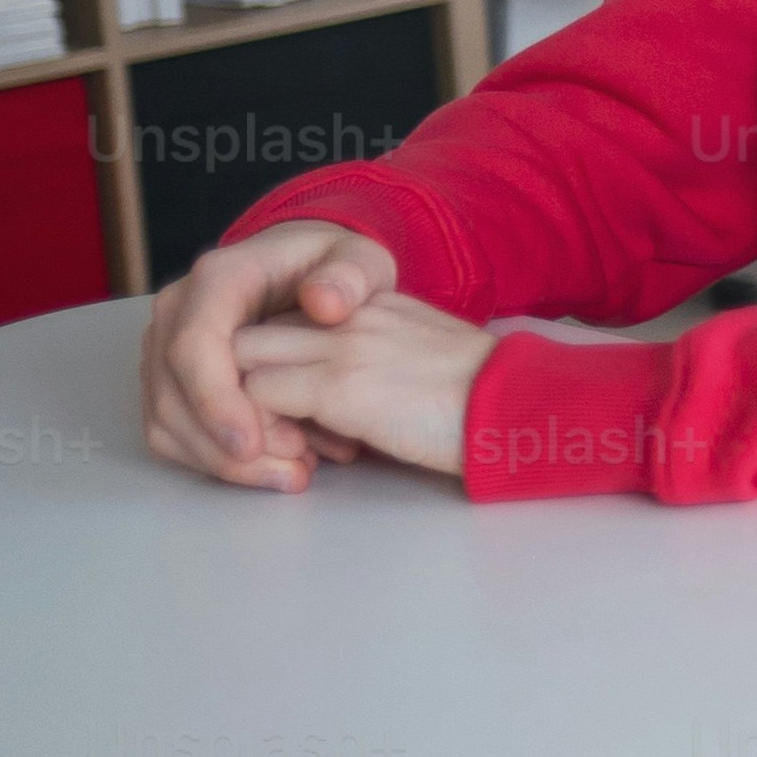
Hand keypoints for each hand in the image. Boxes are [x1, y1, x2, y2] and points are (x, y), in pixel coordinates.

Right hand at [141, 217, 410, 490]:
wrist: (309, 270)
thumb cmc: (333, 269)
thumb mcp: (359, 261)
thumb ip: (349, 276)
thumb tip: (323, 301)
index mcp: (218, 279)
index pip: (194, 344)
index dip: (216, 401)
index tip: (252, 444)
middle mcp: (178, 311)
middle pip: (173, 392)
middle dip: (223, 444)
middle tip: (289, 471)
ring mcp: (166, 346)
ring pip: (166, 419)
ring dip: (221, 460)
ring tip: (290, 474)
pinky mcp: (170, 378)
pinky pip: (171, 430)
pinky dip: (214, 459)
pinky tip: (268, 469)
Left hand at [228, 292, 494, 481]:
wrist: (520, 405)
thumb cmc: (486, 396)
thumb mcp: (422, 353)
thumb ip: (375, 353)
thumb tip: (342, 394)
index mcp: (370, 303)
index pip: (284, 315)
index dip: (275, 360)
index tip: (291, 402)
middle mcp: (347, 313)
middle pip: (248, 330)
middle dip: (238, 379)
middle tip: (262, 425)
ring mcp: (338, 345)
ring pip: (237, 361)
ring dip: (241, 406)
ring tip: (273, 443)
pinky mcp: (337, 386)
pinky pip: (255, 399)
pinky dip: (259, 429)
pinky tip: (292, 453)